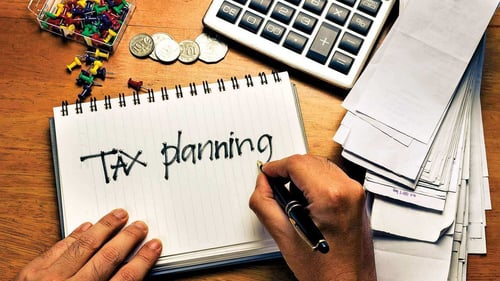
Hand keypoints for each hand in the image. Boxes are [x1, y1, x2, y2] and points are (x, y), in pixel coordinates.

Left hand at [15, 209, 161, 280]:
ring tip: (118, 215)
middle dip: (127, 239)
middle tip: (140, 226)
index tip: (154, 246)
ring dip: (104, 228)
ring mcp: (47, 279)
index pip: (125, 279)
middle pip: (107, 258)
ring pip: (83, 246)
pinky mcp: (29, 274)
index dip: (142, 260)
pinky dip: (73, 236)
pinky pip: (57, 248)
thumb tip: (129, 274)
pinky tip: (86, 227)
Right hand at [250, 154, 374, 280]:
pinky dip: (315, 182)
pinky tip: (307, 204)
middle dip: (288, 171)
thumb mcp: (283, 236)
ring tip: (292, 201)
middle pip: (309, 161)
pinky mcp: (357, 197)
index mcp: (331, 196)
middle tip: (274, 187)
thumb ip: (265, 203)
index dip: (276, 167)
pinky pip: (331, 177)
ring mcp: (356, 192)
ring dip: (302, 176)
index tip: (266, 174)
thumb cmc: (325, 270)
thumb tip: (262, 183)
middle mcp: (348, 189)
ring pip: (320, 166)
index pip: (297, 163)